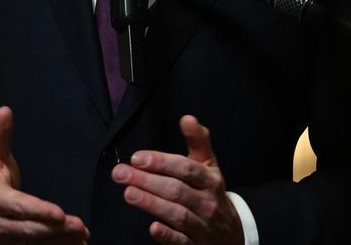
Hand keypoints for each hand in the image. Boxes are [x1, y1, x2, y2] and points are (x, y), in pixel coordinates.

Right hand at [0, 107, 89, 243]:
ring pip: (34, 242)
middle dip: (55, 229)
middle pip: (29, 229)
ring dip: (59, 240)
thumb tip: (4, 111)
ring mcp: (7, 239)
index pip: (18, 206)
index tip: (59, 213)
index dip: (38, 210)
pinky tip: (76, 243)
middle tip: (79, 226)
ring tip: (82, 236)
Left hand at [112, 115, 242, 244]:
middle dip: (147, 180)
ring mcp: (202, 225)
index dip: (161, 162)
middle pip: (176, 190)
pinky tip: (152, 228)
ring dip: (152, 204)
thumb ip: (198, 141)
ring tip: (129, 193)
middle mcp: (208, 202)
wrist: (230, 233)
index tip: (137, 158)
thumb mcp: (209, 165)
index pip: (185, 169)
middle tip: (120, 173)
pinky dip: (168, 235)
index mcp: (211, 180)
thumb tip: (187, 118)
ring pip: (177, 214)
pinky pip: (181, 241)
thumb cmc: (211, 192)